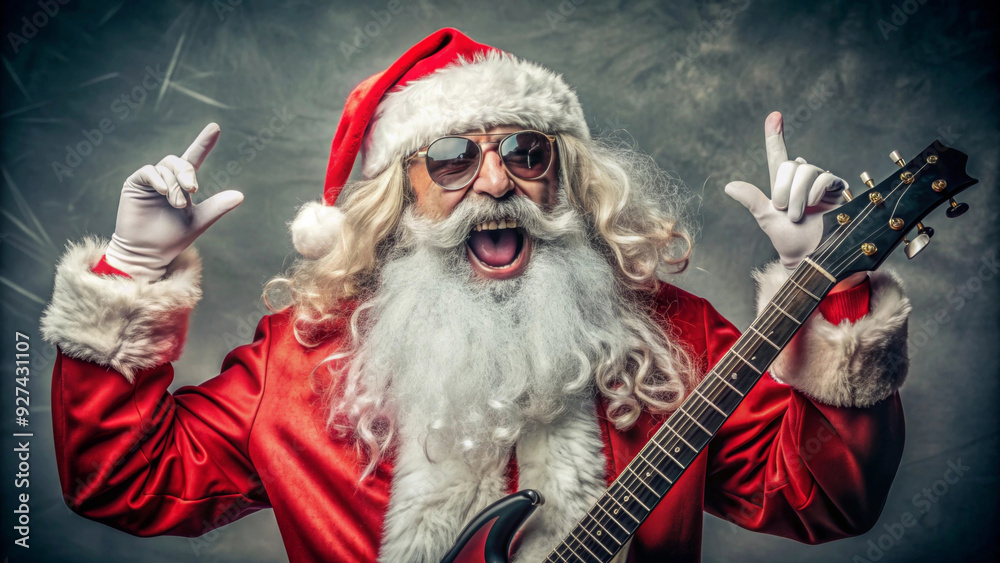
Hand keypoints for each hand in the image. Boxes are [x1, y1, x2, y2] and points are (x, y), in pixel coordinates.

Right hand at [105, 123, 243, 281]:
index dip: (204, 142)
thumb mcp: (199, 221)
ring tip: (177, 204)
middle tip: (193, 191)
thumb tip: (240, 195)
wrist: (149, 253)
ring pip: (166, 167)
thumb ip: (217, 207)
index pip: (194, 157)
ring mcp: (150, 180)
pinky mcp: (135, 184)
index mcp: (183, 184)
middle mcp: (167, 178)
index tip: (215, 127)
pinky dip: (158, 179)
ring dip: (175, 184)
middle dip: (188, 174)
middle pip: (180, 162)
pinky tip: (164, 191)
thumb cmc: (173, 238)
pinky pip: (148, 171)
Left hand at [725, 111, 847, 269]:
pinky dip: (816, 192)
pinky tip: (816, 205)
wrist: (806, 253)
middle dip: (785, 191)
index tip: (775, 115)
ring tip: (799, 214)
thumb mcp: (765, 217)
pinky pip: (825, 177)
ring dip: (799, 197)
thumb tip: (727, 187)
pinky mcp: (835, 187)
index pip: (778, 153)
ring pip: (806, 171)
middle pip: (792, 165)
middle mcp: (801, 176)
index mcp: (782, 181)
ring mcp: (819, 181)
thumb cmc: (786, 237)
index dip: (775, 134)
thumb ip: (751, 199)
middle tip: (787, 211)